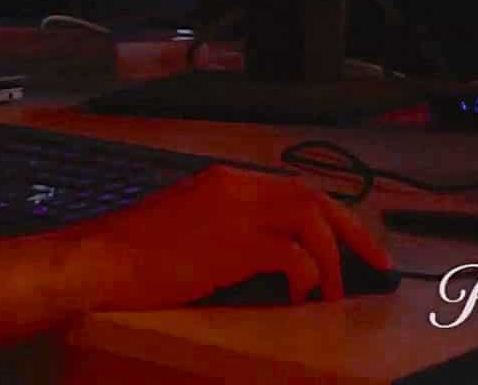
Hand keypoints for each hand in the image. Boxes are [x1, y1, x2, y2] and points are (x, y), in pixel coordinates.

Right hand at [69, 165, 391, 309]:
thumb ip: (224, 228)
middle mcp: (233, 187)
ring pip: (310, 220)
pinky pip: (291, 254)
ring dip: (331, 257)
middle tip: (377, 264)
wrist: (99, 260)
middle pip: (313, 197)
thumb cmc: (132, 253)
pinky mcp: (231, 244)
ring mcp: (233, 212)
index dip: (331, 216)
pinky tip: (297, 295)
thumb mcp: (183, 225)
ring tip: (333, 291)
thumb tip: (266, 257)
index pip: (293, 188)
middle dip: (352, 231)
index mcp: (223, 181)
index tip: (353, 244)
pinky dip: (305, 275)